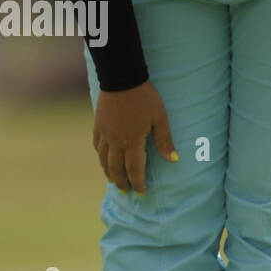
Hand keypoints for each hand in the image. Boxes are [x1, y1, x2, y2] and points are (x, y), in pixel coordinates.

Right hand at [93, 79, 177, 195]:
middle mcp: (116, 141)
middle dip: (121, 182)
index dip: (137, 183)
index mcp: (133, 141)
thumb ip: (164, 140)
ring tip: (112, 180)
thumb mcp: (160, 118)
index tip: (141, 192)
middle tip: (125, 191)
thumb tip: (173, 159)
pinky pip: (97, 145)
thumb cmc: (145, 97)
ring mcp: (105, 133)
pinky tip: (103, 158)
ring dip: (108, 172)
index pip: (134, 170)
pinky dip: (101, 156)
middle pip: (116, 169)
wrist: (122, 78)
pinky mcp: (98, 124)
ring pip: (103, 160)